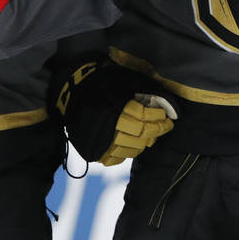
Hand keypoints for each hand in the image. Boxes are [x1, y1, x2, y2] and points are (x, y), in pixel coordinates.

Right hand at [49, 58, 176, 165]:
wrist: (71, 92)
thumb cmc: (100, 83)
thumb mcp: (123, 80)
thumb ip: (141, 90)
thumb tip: (161, 99)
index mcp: (118, 108)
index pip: (145, 117)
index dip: (158, 117)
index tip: (167, 116)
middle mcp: (111, 126)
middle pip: (141, 134)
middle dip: (157, 130)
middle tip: (165, 126)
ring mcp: (102, 141)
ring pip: (132, 149)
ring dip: (144, 143)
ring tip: (150, 135)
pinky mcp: (95, 151)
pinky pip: (115, 158)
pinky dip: (126, 153)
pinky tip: (131, 145)